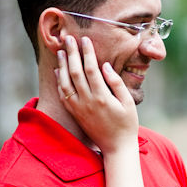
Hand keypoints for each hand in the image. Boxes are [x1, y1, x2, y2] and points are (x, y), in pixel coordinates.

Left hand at [56, 36, 138, 153]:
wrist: (116, 148)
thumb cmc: (127, 125)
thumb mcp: (128, 103)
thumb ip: (116, 83)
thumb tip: (105, 66)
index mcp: (102, 97)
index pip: (91, 69)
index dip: (87, 53)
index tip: (85, 40)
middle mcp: (87, 102)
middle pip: (75, 72)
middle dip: (72, 53)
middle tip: (69, 38)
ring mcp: (79, 108)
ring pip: (65, 83)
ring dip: (62, 65)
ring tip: (61, 51)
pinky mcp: (75, 114)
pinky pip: (63, 96)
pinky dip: (59, 82)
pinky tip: (58, 71)